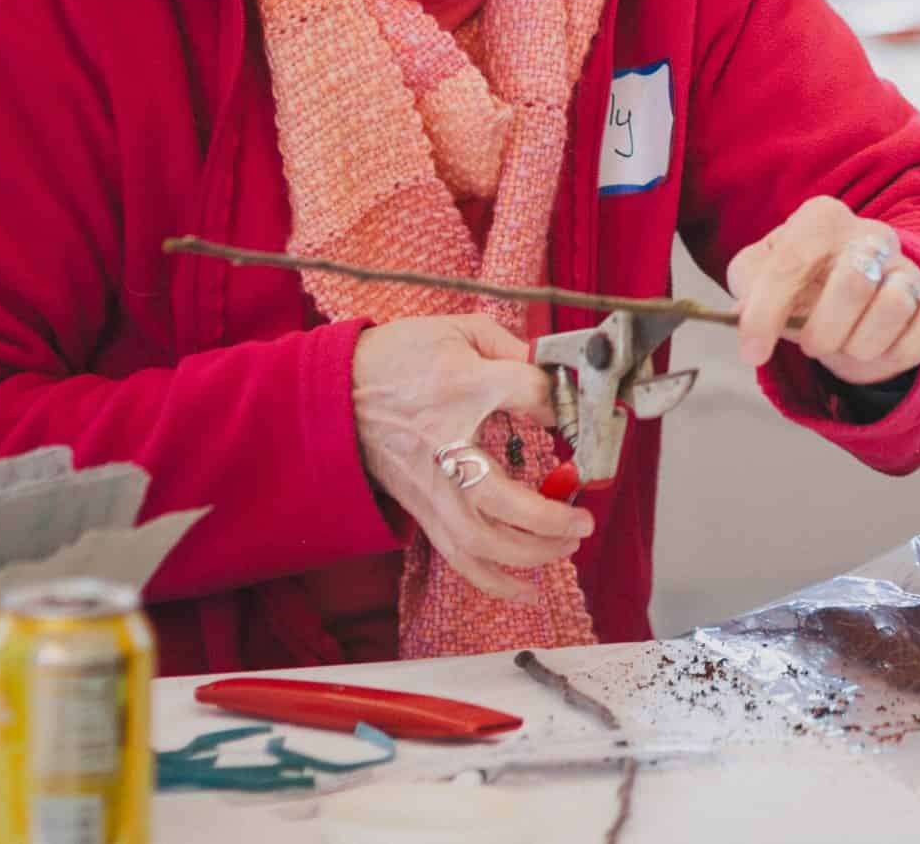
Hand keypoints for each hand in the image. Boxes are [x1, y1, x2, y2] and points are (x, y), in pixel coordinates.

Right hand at [349, 314, 592, 601]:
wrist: (334, 390)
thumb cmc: (399, 358)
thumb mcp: (459, 330)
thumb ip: (511, 349)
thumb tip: (555, 376)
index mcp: (459, 387)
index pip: (526, 393)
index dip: (559, 399)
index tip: (572, 406)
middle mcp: (445, 445)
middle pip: (502, 500)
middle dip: (550, 516)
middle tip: (584, 516)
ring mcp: (429, 485)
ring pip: (480, 541)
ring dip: (531, 552)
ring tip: (568, 543)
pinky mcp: (420, 508)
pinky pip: (458, 556)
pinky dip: (494, 581)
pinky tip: (528, 588)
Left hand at [726, 196, 919, 385]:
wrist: (846, 293)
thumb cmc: (796, 282)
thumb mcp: (758, 275)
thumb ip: (748, 286)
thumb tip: (748, 319)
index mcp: (821, 219)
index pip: (792, 264)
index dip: (767, 315)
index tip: (752, 353)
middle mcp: (870, 235)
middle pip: (853, 283)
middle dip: (823, 332)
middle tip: (812, 343)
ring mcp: (907, 266)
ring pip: (896, 306)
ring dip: (860, 345)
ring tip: (846, 345)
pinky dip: (906, 348)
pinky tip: (882, 350)